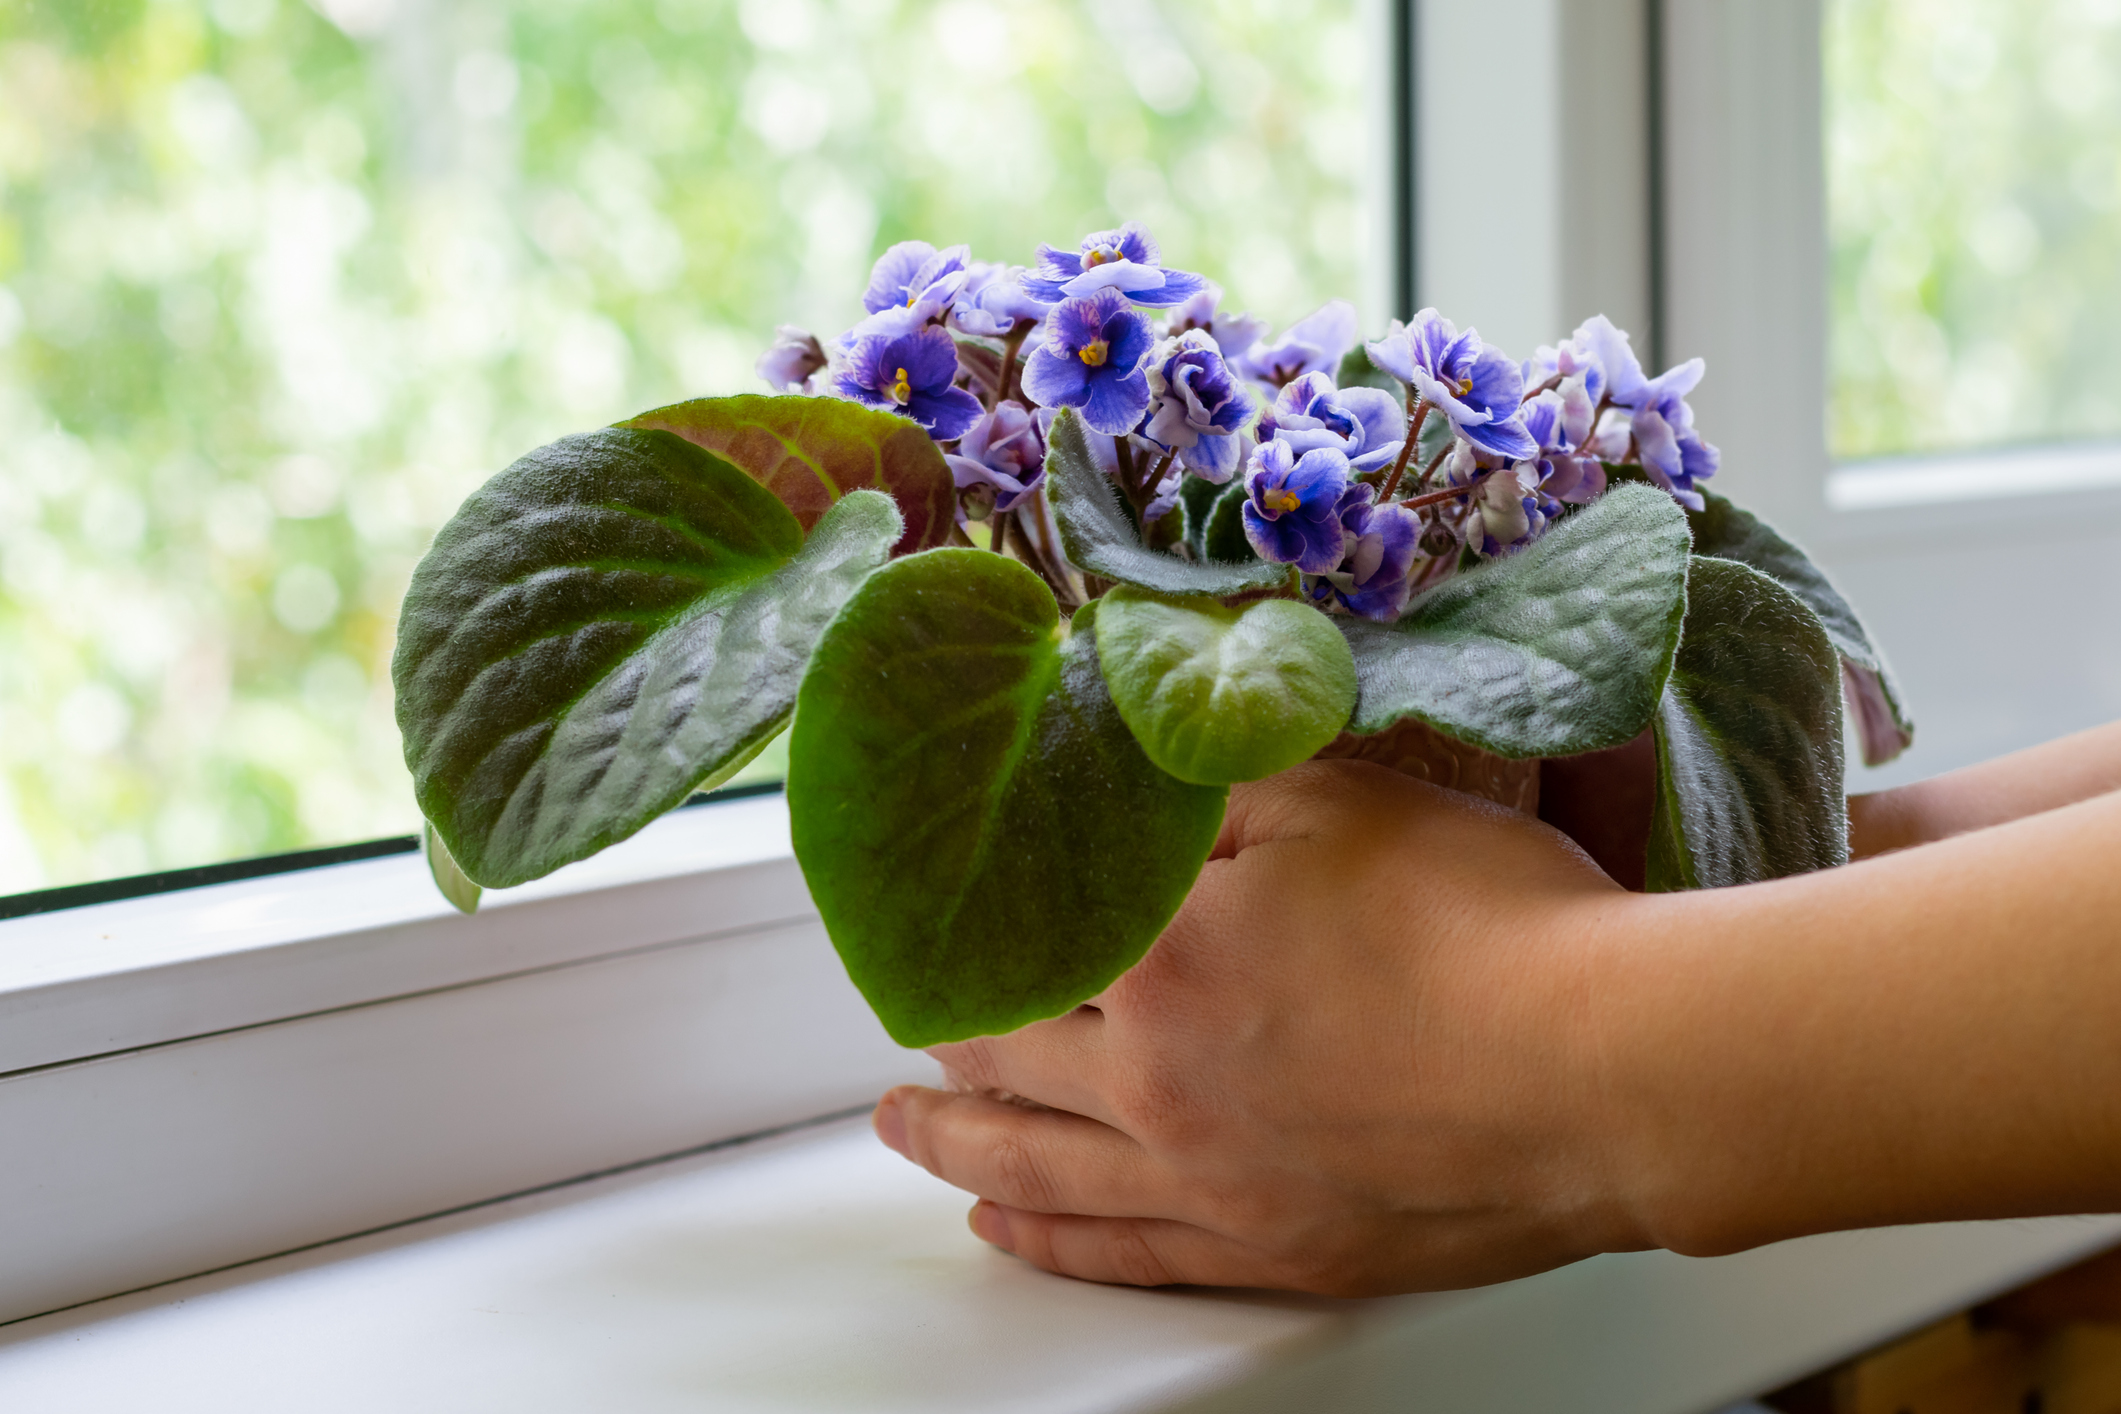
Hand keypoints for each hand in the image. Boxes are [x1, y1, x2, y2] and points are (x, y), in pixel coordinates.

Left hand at [871, 759, 1653, 1294]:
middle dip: (939, 1030)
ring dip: (957, 1141)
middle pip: (1005, 1055)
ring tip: (903, 1128)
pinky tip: (1012, 1229)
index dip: (968, 920)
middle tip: (899, 1017)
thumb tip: (1142, 771)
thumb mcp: (1340, 799)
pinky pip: (1122, 1254)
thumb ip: (1217, 784)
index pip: (1023, 936)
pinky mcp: (1274, 1248)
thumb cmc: (1494, 926)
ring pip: (1038, 1169)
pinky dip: (1048, 1242)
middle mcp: (1158, 1084)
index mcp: (1159, 960)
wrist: (1611, 1069)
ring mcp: (1211, 1182)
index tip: (926, 913)